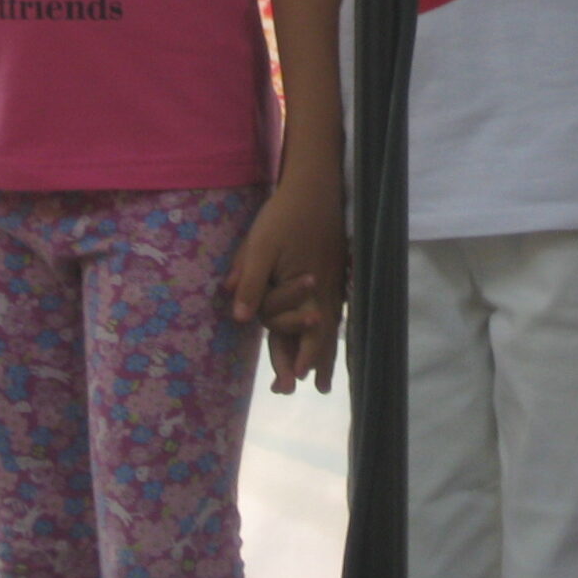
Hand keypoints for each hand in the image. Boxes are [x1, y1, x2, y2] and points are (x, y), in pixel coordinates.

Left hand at [230, 176, 346, 393]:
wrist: (316, 187)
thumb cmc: (284, 216)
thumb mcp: (260, 247)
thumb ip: (250, 281)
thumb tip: (240, 318)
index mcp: (309, 288)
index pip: (308, 333)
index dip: (301, 358)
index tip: (296, 382)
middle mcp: (327, 289)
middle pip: (325, 335)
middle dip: (318, 363)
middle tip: (318, 390)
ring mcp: (336, 279)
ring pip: (334, 323)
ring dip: (327, 350)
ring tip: (326, 374)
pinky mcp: (337, 269)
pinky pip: (338, 307)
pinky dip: (334, 327)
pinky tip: (333, 332)